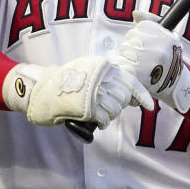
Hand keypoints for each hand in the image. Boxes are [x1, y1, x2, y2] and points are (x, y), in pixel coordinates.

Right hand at [3, 56, 151, 128]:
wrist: (40, 88)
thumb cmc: (64, 84)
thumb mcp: (88, 74)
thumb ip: (108, 81)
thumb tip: (131, 97)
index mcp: (102, 66)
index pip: (129, 80)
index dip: (140, 95)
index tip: (149, 106)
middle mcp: (100, 75)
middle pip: (122, 97)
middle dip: (117, 106)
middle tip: (103, 107)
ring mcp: (93, 90)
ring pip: (115, 109)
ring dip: (108, 115)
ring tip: (95, 112)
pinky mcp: (87, 105)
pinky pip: (104, 118)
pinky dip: (101, 122)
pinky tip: (93, 119)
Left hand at [113, 12, 189, 113]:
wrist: (175, 85)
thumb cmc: (170, 58)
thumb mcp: (169, 37)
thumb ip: (152, 21)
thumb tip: (135, 13)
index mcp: (166, 37)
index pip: (142, 26)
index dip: (141, 33)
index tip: (146, 42)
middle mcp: (157, 48)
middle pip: (131, 36)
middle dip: (133, 43)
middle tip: (140, 54)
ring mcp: (147, 61)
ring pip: (124, 48)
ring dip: (127, 54)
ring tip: (137, 62)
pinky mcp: (137, 75)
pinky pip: (122, 62)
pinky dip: (124, 65)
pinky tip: (132, 69)